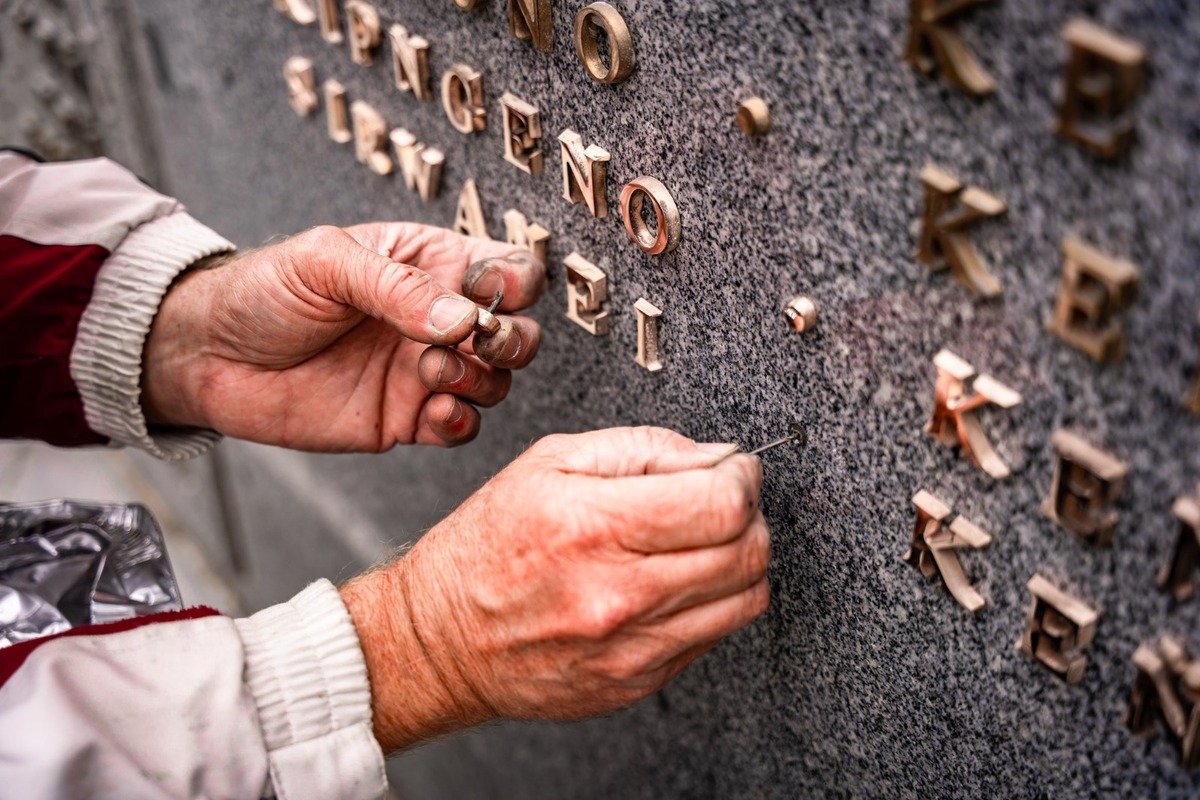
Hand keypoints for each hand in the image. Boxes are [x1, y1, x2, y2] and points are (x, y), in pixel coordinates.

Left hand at [142, 224, 545, 450]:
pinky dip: (461, 424)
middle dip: (511, 340)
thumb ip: (398, 288)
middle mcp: (437, 320)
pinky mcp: (405, 419)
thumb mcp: (327, 263)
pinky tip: (432, 412)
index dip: (515, 282)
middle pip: (518, 333)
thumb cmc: (264, 291)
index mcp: (430, 266)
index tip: (486, 293)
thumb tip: (463, 317)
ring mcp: (424, 372)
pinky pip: (460, 429)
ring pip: (496, 383)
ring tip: (430, 371)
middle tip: (476, 341)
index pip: (508, 270)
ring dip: (481, 380)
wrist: (208, 355)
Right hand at [339, 427, 770, 752]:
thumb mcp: (549, 462)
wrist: (442, 639)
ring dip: (742, 560)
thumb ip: (641, 447)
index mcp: (592, 525)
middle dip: (750, 515)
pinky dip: (713, 601)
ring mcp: (631, 647)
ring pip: (746, 599)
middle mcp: (616, 593)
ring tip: (705, 541)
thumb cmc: (489, 544)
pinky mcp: (637, 681)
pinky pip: (715, 635)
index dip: (742, 477)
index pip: (721, 504)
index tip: (733, 469)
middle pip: (747, 553)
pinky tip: (676, 581)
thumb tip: (714, 458)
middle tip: (724, 500)